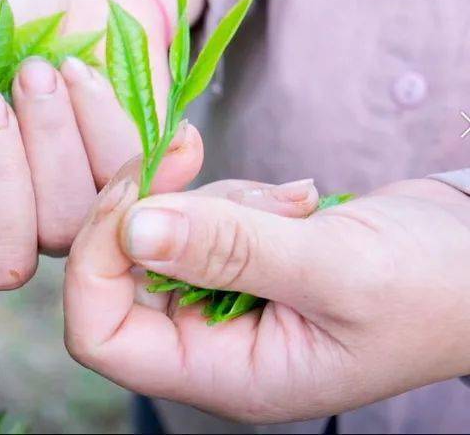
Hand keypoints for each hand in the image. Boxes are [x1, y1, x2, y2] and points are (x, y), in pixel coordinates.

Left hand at [64, 175, 469, 422]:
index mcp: (224, 375)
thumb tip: (133, 229)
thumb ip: (233, 250)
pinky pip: (197, 217)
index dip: (95, 261)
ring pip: (158, 233)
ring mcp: (221, 304)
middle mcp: (210, 346)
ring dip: (209, 198)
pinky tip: (296, 200)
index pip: (100, 334)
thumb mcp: (335, 268)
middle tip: (192, 152)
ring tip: (292, 202)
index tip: (133, 191)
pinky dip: (232, 194)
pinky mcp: (238, 263)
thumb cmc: (433, 288)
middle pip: (117, 273)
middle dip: (154, 207)